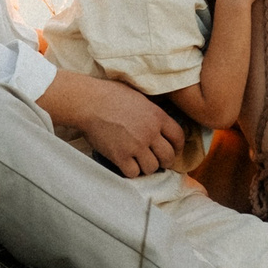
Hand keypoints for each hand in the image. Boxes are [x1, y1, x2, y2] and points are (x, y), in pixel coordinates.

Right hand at [40, 71, 179, 177]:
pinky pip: (134, 173)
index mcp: (157, 116)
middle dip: (164, 161)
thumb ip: (153, 112)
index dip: (177, 147)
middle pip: (168, 156)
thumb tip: (160, 124)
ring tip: (139, 162)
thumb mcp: (140, 98)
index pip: (178, 137)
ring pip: (152, 168)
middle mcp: (150, 132)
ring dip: (146, 167)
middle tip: (156, 160)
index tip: (172, 150)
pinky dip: (131, 171)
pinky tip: (126, 163)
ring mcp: (135, 145)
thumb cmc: (111, 95)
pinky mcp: (120, 156)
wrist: (88, 102)